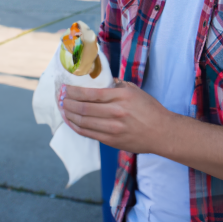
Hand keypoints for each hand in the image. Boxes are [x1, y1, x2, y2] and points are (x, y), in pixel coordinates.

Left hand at [59, 79, 174, 153]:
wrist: (162, 133)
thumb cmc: (150, 109)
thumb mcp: (134, 90)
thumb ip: (116, 85)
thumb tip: (100, 81)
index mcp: (121, 96)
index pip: (91, 94)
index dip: (74, 92)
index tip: (65, 88)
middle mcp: (116, 112)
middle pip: (84, 108)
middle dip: (68, 103)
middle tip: (60, 99)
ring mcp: (114, 128)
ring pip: (84, 122)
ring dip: (70, 115)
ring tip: (63, 109)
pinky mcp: (112, 141)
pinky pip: (89, 134)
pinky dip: (77, 128)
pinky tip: (71, 122)